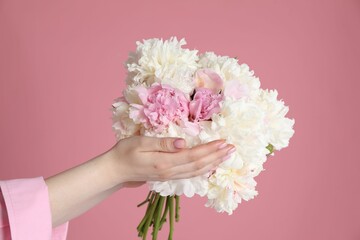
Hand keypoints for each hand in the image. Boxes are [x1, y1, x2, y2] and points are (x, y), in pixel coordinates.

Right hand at [106, 136, 234, 185]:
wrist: (116, 170)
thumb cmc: (126, 152)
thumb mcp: (141, 142)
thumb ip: (163, 143)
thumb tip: (183, 142)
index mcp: (165, 162)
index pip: (194, 155)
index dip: (210, 149)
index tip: (224, 142)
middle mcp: (170, 172)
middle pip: (199, 165)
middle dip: (217, 156)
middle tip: (232, 148)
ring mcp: (170, 176)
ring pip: (197, 172)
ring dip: (213, 164)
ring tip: (226, 156)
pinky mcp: (168, 177)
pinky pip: (190, 175)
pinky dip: (203, 171)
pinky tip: (210, 167)